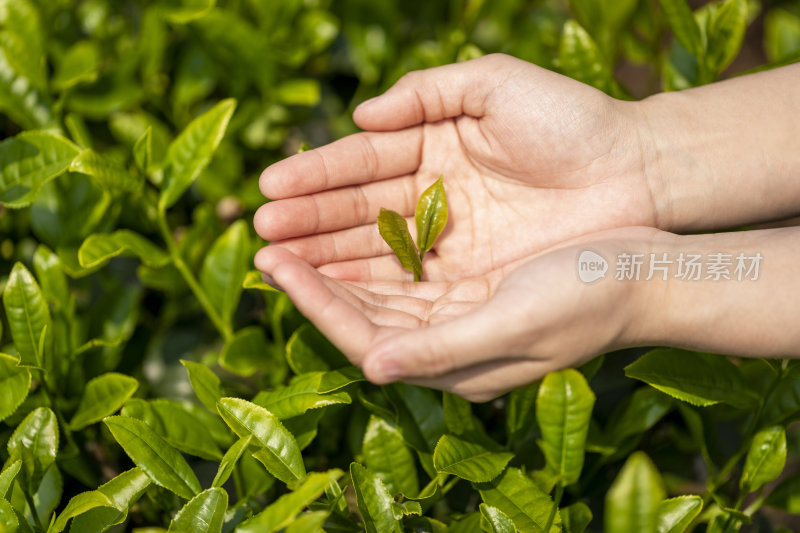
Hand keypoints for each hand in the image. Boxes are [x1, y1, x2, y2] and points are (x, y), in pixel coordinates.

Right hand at [254, 54, 657, 281]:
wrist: (634, 172)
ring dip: (325, 257)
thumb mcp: (496, 85)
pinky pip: (408, 283)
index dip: (315, 175)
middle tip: (262, 231)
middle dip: (307, 221)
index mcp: (430, 144)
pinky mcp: (467, 276)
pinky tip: (328, 288)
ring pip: (373, 250)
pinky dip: (368, 286)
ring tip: (277, 261)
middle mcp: (430, 194)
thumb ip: (428, 91)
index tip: (270, 185)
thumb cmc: (569, 120)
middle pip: (356, 211)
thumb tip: (363, 113)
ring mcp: (447, 238)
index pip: (360, 162)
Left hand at [254, 227, 659, 401]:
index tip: (276, 265)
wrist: (642, 275)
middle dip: (313, 282)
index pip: (367, 341)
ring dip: (335, 266)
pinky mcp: (469, 289)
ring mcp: (457, 317)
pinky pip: (405, 274)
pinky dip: (372, 253)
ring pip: (378, 294)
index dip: (318, 304)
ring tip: (293, 235)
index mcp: (455, 364)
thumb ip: (445, 349)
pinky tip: (349, 230)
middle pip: (363, 318)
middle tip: (266, 244)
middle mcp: (448, 347)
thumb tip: (375, 367)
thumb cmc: (587, 300)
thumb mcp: (517, 322)